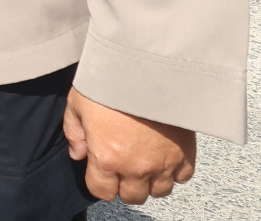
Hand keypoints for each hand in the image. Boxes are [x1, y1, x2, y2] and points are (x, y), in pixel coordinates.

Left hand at [64, 89, 195, 203]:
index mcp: (107, 158)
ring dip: (151, 181)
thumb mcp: (77, 103)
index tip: (101, 171)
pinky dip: (175, 171)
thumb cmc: (109, 81)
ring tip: (145, 162)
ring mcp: (163, 162)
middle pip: (132, 197)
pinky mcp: (185, 152)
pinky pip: (183, 177)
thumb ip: (74, 133)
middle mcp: (136, 167)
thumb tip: (78, 154)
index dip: (100, 182)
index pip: (102, 191)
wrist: (146, 65)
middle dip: (125, 185)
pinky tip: (165, 156)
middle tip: (123, 166)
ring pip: (159, 192)